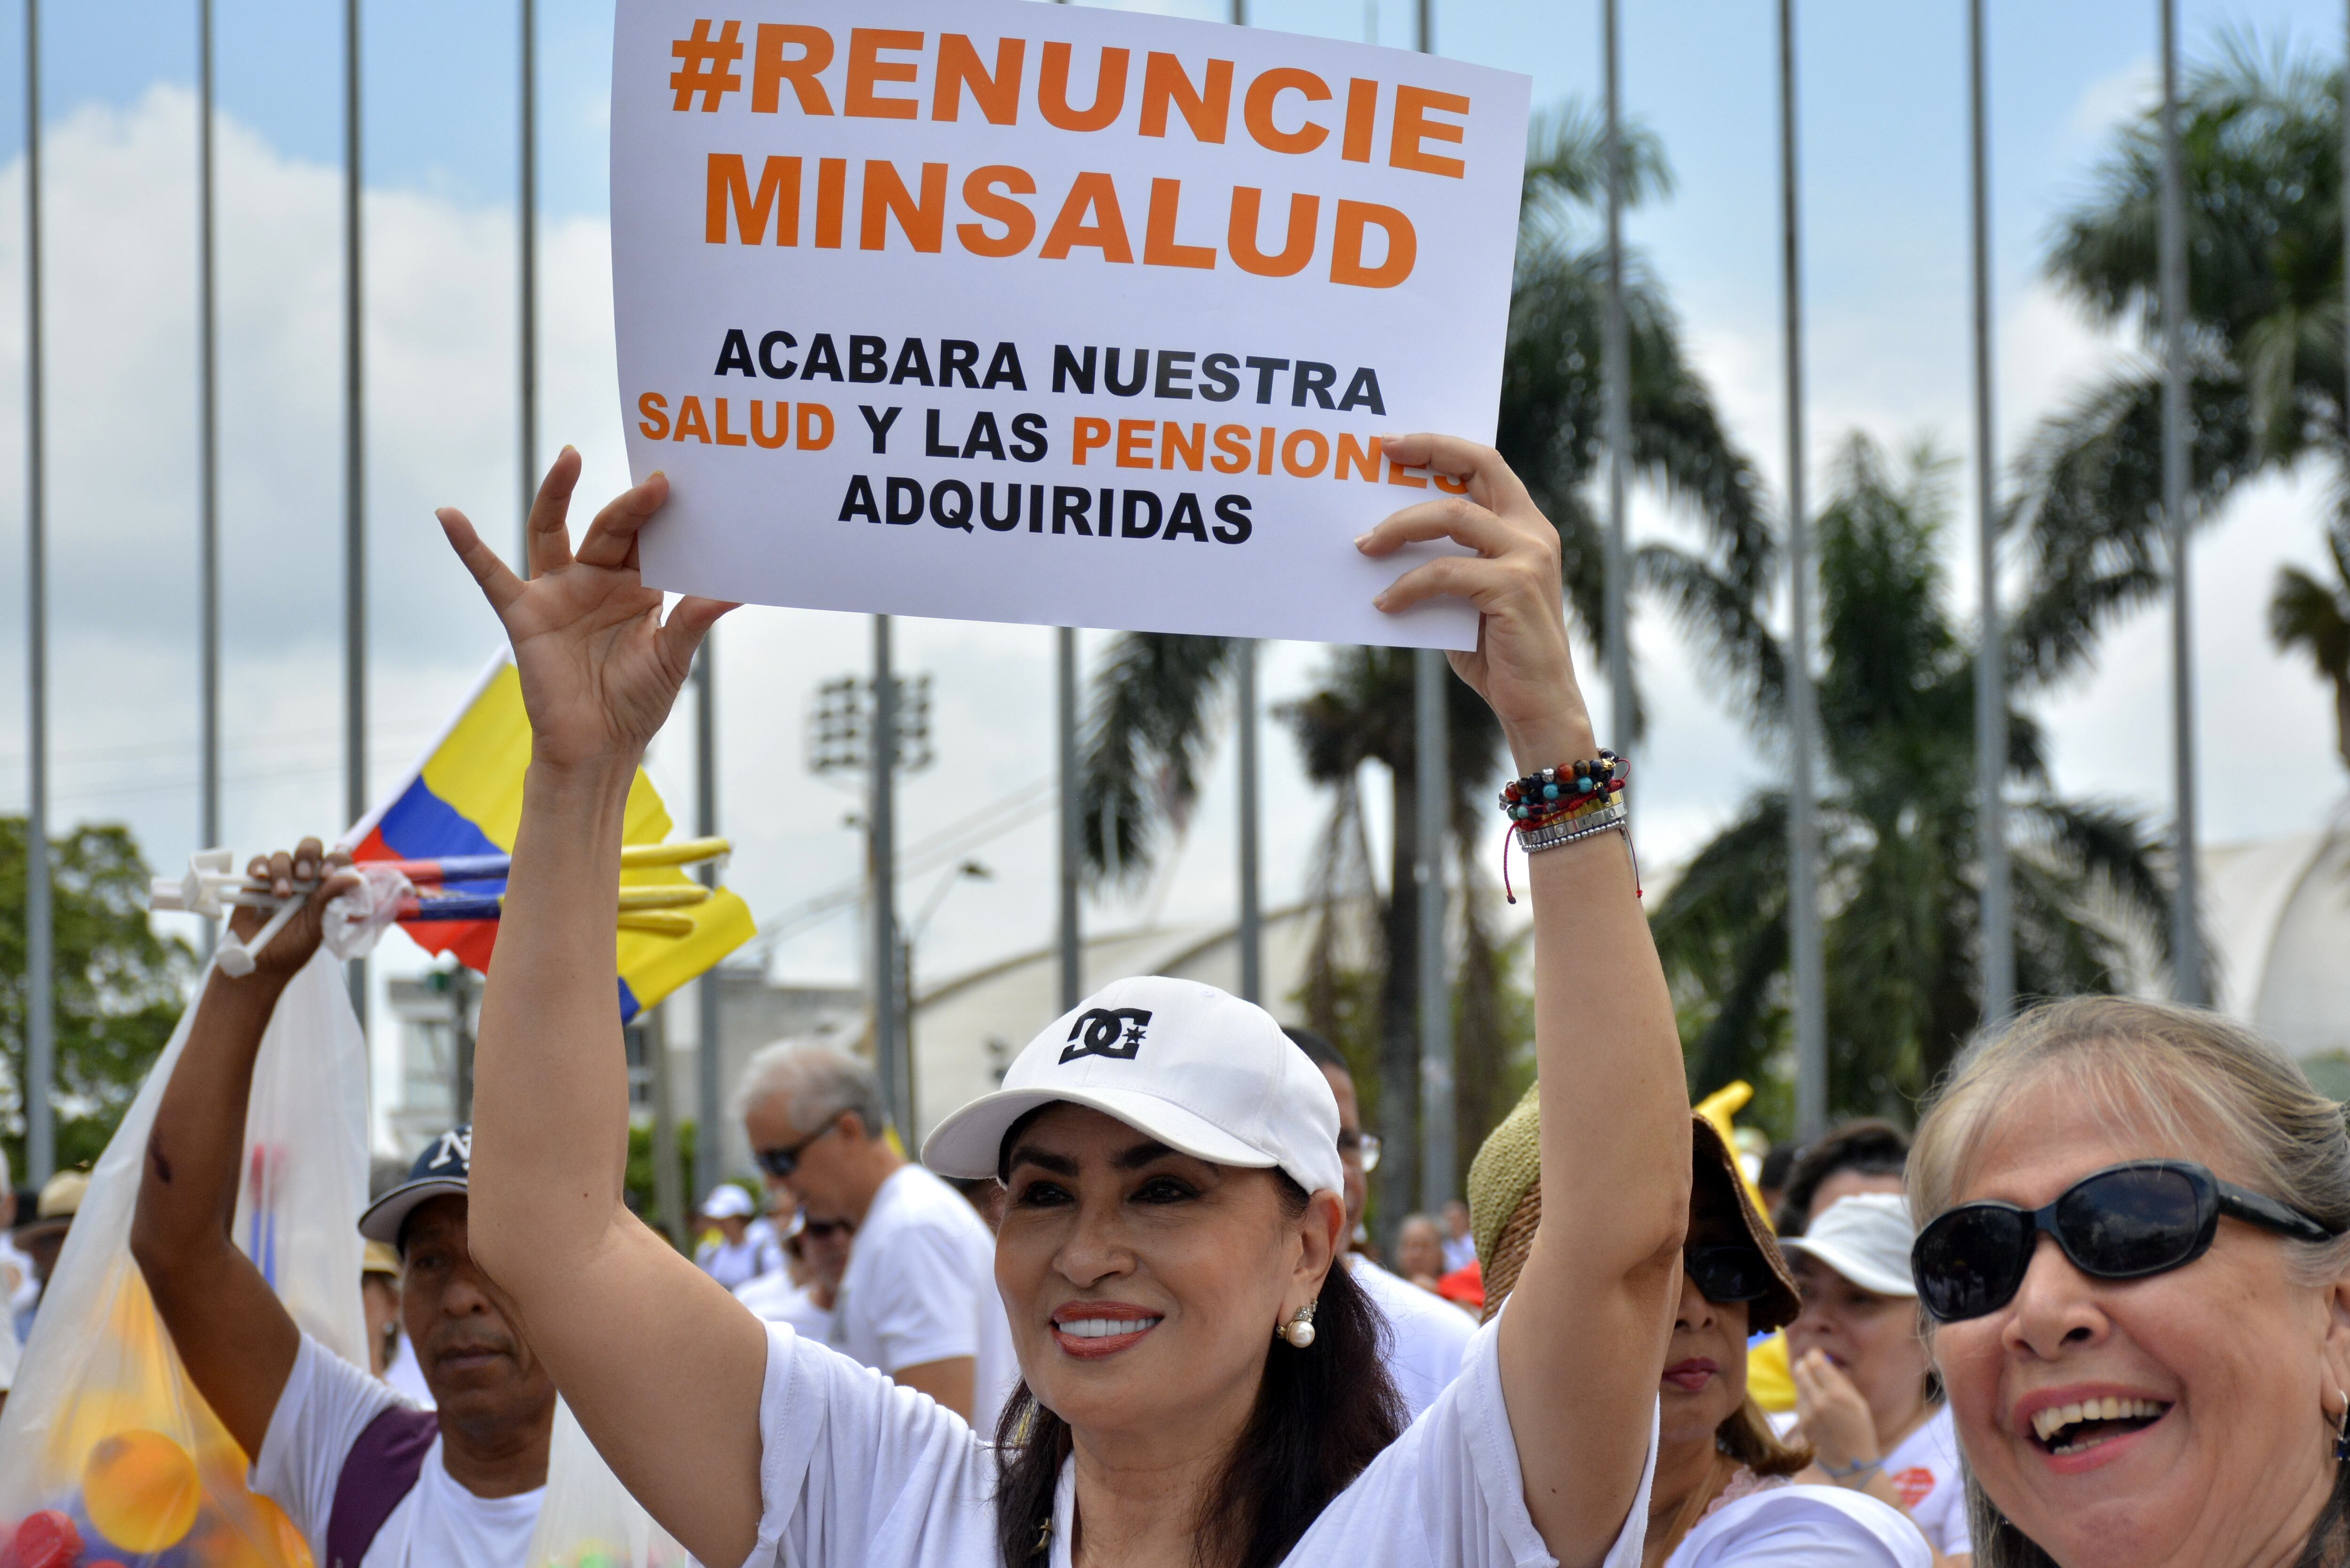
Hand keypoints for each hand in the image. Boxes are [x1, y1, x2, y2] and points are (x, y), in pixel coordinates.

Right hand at [226, 838, 357, 982]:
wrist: (261, 964)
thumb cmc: (293, 948)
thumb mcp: (315, 928)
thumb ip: (328, 901)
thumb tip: (353, 877)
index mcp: (325, 888)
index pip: (337, 861)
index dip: (334, 862)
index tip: (326, 875)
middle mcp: (304, 879)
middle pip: (310, 848)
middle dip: (307, 856)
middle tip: (305, 876)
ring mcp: (280, 878)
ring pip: (283, 856)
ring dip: (282, 870)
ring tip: (281, 894)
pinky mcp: (255, 882)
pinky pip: (258, 863)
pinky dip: (260, 866)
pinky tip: (260, 877)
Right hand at [439, 449, 736, 771]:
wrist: (600, 748)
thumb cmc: (637, 702)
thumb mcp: (673, 656)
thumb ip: (694, 618)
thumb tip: (736, 590)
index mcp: (637, 586)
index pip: (650, 538)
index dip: (664, 515)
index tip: (686, 487)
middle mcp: (596, 579)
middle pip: (610, 528)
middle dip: (632, 506)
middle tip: (658, 482)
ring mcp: (558, 592)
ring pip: (552, 530)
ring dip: (557, 493)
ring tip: (569, 456)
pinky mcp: (524, 614)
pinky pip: (491, 574)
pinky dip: (468, 545)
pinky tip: (448, 514)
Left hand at [1357, 435, 1595, 770]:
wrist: (1538, 705)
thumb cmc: (1497, 652)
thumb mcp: (1466, 597)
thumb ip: (1444, 563)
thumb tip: (1381, 542)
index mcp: (1525, 527)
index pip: (1485, 464)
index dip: (1440, 446)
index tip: (1394, 443)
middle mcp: (1532, 533)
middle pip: (1476, 467)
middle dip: (1425, 453)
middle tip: (1379, 456)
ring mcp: (1527, 557)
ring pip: (1451, 516)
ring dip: (1399, 527)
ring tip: (1362, 547)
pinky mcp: (1513, 587)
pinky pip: (1444, 573)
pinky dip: (1407, 586)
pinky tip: (1384, 604)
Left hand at [1791, 1348, 1880, 1473]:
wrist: (1853, 1463)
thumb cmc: (1861, 1430)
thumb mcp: (1857, 1402)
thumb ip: (1839, 1380)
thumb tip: (1824, 1361)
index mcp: (1837, 1394)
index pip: (1815, 1362)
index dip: (1814, 1354)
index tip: (1817, 1354)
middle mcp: (1819, 1402)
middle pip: (1800, 1370)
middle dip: (1805, 1364)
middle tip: (1811, 1365)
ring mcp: (1807, 1414)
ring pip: (1798, 1386)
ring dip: (1805, 1383)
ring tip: (1819, 1389)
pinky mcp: (1801, 1424)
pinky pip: (1799, 1403)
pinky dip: (1805, 1399)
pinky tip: (1817, 1406)